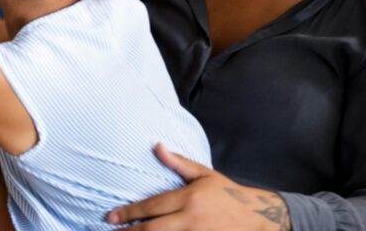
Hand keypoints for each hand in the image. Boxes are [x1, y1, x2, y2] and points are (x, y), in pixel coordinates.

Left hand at [107, 144, 290, 230]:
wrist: (258, 217)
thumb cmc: (227, 193)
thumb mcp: (203, 175)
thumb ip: (178, 162)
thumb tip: (156, 146)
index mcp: (188, 199)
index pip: (151, 207)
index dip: (128, 213)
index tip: (110, 217)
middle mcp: (190, 220)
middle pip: (152, 229)